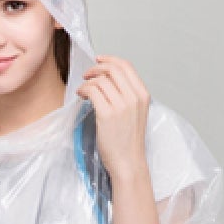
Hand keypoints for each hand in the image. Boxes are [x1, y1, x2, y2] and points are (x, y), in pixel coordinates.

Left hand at [76, 54, 149, 180]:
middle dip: (96, 68)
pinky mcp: (107, 114)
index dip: (110, 60)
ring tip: (83, 90)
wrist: (128, 163)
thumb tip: (108, 81)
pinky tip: (81, 96)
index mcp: (142, 94)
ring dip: (87, 81)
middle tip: (87, 74)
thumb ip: (127, 96)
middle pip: (113, 69)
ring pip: (100, 80)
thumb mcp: (135, 113)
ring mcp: (121, 105)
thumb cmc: (128, 142)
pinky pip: (92, 91)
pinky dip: (84, 90)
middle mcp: (133, 97)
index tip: (99, 60)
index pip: (126, 66)